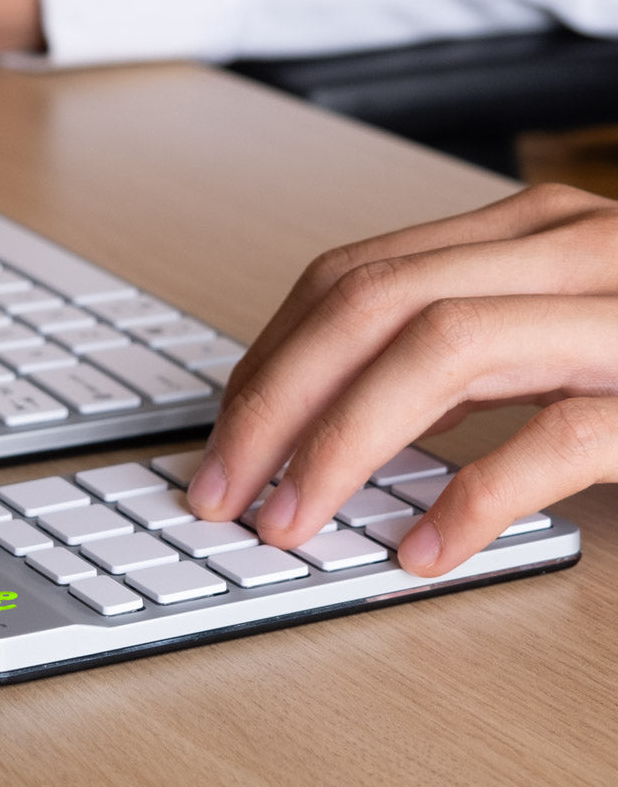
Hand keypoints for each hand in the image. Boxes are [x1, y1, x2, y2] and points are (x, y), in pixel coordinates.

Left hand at [186, 182, 617, 575]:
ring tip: (290, 519)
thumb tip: (337, 414)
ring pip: (442, 346)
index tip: (221, 439)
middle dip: (273, 403)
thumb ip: (454, 356)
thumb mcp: (549, 334)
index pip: (349, 280)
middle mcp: (564, 251)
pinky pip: (559, 437)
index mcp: (522, 237)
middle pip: (370, 305)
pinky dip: (476, 497)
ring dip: (340, 443)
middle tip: (224, 488)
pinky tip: (425, 549)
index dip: (266, 361)